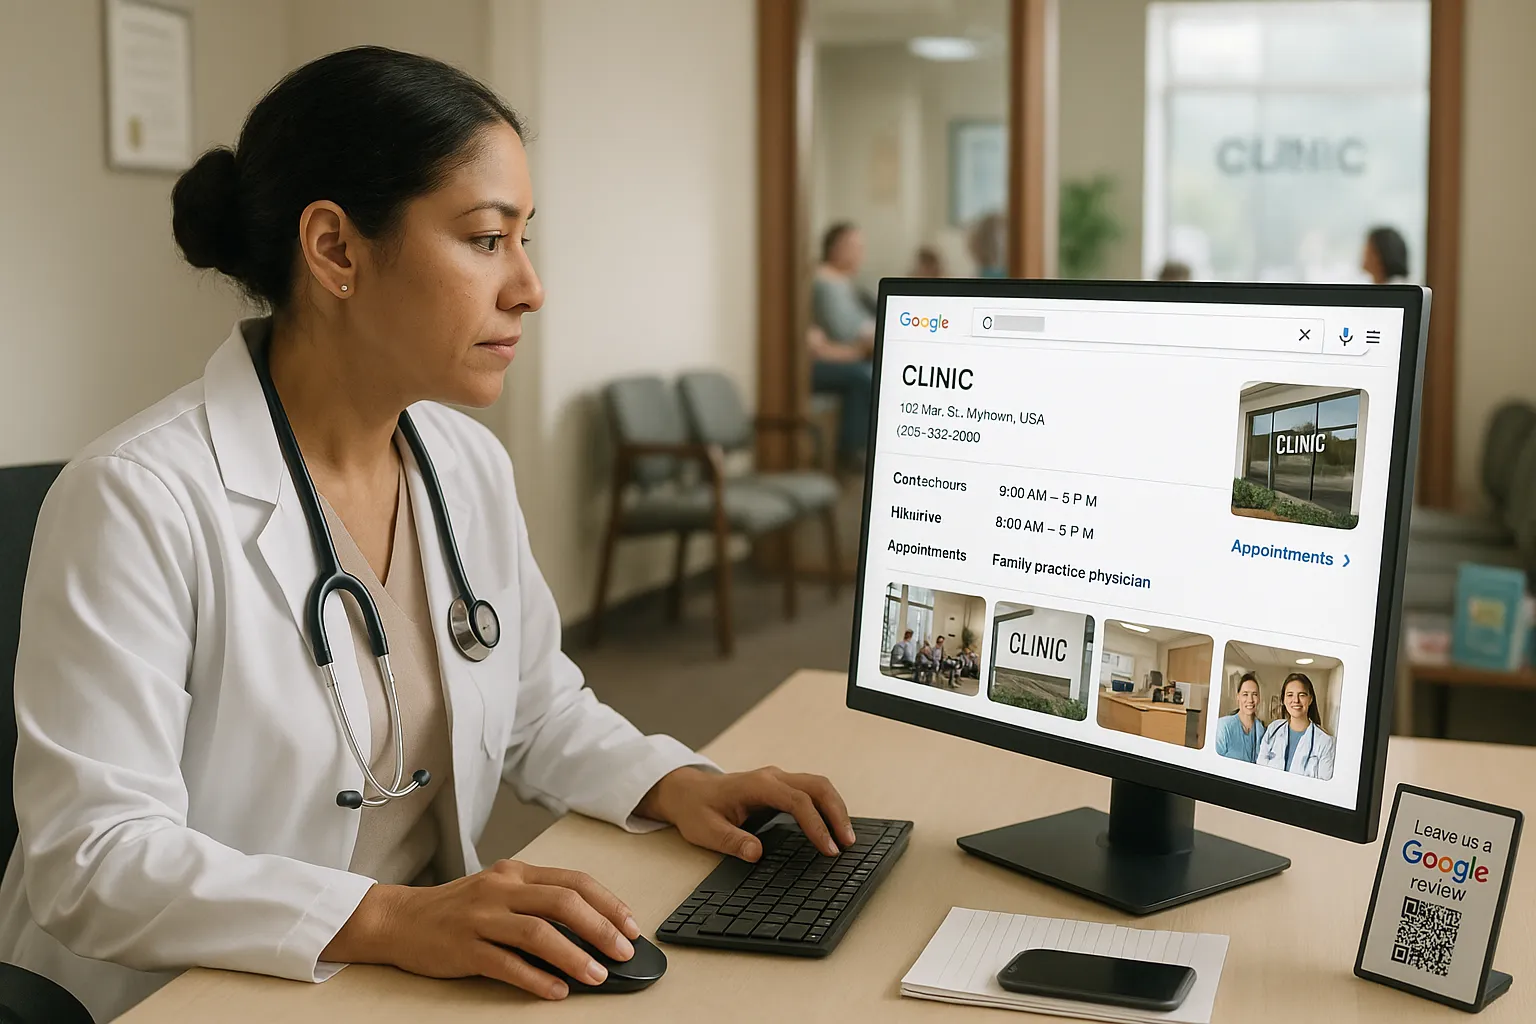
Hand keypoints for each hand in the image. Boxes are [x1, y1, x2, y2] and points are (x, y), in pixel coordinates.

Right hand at [323, 860, 640, 999]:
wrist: (400, 918)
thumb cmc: (458, 908)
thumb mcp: (500, 891)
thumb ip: (538, 902)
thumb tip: (589, 928)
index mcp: (516, 873)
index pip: (574, 881)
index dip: (608, 903)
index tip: (631, 926)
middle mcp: (501, 888)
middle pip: (562, 902)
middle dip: (600, 928)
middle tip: (623, 951)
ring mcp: (481, 917)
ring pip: (537, 933)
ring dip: (573, 956)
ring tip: (597, 976)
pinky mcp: (464, 947)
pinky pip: (506, 964)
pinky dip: (536, 979)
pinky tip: (556, 991)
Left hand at [636, 766, 857, 860]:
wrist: (687, 791)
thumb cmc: (696, 809)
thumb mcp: (707, 830)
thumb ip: (732, 841)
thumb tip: (756, 854)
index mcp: (757, 785)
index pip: (797, 801)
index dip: (816, 825)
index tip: (828, 848)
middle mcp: (772, 777)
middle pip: (817, 787)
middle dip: (837, 813)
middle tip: (848, 843)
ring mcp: (778, 779)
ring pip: (819, 786)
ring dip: (836, 808)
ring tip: (847, 838)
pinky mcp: (780, 786)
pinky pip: (812, 791)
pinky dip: (827, 806)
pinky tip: (833, 826)